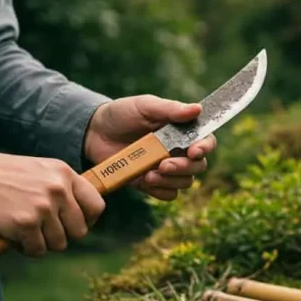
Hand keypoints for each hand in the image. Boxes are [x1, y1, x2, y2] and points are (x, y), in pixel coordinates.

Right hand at [0, 150, 105, 255]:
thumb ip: (60, 187)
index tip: (72, 225)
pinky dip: (26, 249)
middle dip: (62, 236)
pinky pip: (37, 250)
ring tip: (26, 232)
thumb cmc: (0, 174)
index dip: (87, 220)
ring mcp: (43, 207)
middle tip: (43, 232)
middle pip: (79, 231)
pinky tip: (15, 237)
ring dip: (43, 244)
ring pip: (59, 244)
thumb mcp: (39, 170)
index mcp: (64, 173)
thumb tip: (77, 215)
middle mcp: (58, 189)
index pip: (97, 205)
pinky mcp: (25, 224)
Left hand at [83, 95, 216, 201]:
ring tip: (149, 174)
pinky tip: (145, 180)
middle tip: (163, 164)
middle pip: (198, 166)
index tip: (194, 151)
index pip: (206, 141)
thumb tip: (197, 110)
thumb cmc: (121, 114)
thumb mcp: (145, 106)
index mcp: (181, 131)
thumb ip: (170, 109)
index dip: (205, 148)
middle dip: (184, 168)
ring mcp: (166, 168)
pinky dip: (160, 190)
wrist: (93, 133)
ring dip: (170, 181)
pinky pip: (168, 194)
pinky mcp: (152, 183)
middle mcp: (178, 151)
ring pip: (185, 182)